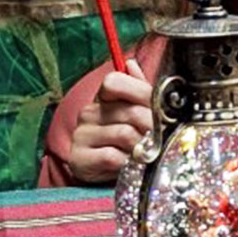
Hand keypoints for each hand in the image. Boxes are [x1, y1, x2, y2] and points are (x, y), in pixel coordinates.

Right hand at [67, 59, 152, 183]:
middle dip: (152, 127)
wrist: (104, 173)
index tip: (155, 109)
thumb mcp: (135, 113)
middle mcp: (89, 113)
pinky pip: (113, 156)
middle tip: (158, 138)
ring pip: (125, 134)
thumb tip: (132, 64)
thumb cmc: (123, 142)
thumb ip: (139, 89)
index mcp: (103, 98)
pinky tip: (127, 164)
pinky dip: (126, 163)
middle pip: (131, 111)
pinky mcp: (79, 158)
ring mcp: (81, 135)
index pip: (115, 81)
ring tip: (142, 154)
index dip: (140, 93)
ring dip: (141, 148)